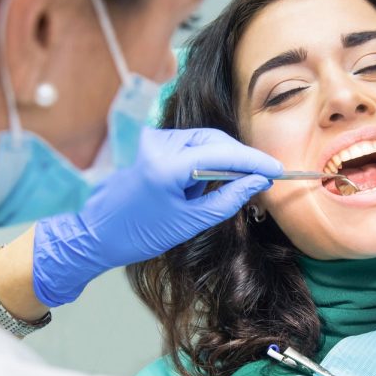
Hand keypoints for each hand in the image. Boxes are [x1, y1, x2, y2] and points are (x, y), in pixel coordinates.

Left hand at [33, 127, 282, 306]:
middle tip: (264, 177)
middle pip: (216, 141)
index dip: (253, 161)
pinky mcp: (153, 143)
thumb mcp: (190, 223)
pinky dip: (205, 161)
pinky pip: (192, 145)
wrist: (99, 233)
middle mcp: (159, 144)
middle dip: (241, 159)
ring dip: (222, 161)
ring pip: (206, 141)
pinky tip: (204, 184)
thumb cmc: (141, 234)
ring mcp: (154, 140)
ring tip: (230, 186)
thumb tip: (258, 182)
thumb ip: (228, 200)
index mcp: (166, 166)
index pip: (222, 154)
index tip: (277, 170)